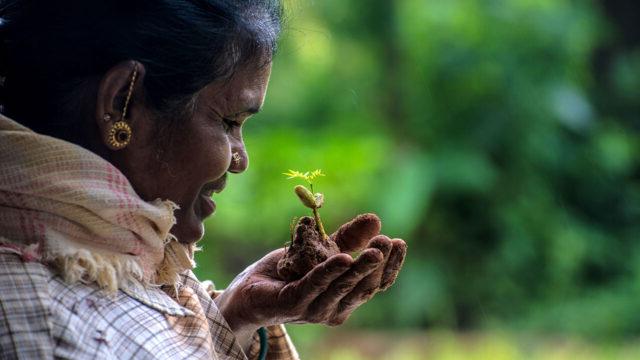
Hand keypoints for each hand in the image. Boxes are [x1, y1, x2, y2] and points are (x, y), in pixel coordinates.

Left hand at [214, 214, 406, 345]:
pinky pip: (314, 286)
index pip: (377, 284)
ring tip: (376, 248)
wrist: (248, 290)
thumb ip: (348, 237)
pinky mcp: (293, 304)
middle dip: (379, 263)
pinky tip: (344, 258)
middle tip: (389, 241)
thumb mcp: (322, 249)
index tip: (400, 242)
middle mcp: (335, 308)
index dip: (391, 265)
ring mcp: (314, 310)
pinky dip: (330, 272)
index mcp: (346, 297)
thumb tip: (377, 219)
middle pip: (364, 288)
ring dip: (361, 268)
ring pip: (344, 288)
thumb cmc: (287, 272)